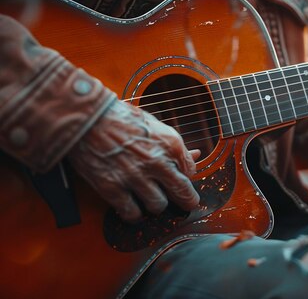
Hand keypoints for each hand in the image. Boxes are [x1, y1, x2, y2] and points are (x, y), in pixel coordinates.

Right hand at [67, 100, 199, 222]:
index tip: (180, 182)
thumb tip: (196, 156)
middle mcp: (156, 162)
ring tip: (150, 199)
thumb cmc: (121, 119)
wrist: (86, 117)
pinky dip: (134, 214)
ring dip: (155, 205)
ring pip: (158, 206)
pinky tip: (132, 207)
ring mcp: (134, 176)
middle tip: (182, 203)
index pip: (191, 173)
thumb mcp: (156, 125)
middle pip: (182, 195)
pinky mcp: (113, 187)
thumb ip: (176, 145)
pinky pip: (132, 213)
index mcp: (170, 144)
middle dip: (184, 201)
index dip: (186, 179)